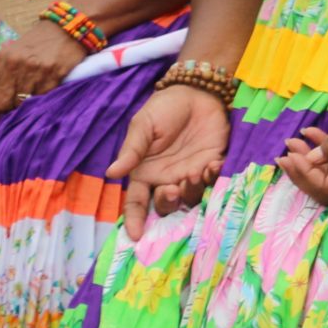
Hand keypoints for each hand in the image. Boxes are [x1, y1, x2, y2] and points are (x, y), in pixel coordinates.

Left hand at [0, 18, 86, 116]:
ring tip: (30, 96)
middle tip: (12, 106)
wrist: (66, 29)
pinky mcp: (53, 75)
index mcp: (0, 60)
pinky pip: (41, 99)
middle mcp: (13, 65)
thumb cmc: (36, 44)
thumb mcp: (11, 54)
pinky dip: (41, 100)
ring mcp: (34, 71)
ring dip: (24, 106)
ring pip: (20, 105)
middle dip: (5, 110)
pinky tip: (44, 89)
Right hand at [109, 83, 231, 237]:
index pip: (137, 202)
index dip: (135, 220)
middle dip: (168, 204)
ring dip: (193, 190)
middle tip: (171, 190)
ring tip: (194, 172)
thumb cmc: (164, 109)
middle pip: (166, 206)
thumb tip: (112, 173)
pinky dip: (214, 177)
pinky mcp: (213, 165)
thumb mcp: (144, 125)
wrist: (197, 91)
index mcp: (145, 173)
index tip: (134, 236)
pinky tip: (213, 163)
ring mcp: (191, 174)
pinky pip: (215, 181)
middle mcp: (168, 179)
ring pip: (192, 197)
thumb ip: (132, 150)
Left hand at [277, 75, 327, 206]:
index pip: (325, 189)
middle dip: (303, 170)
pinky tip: (312, 134)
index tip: (288, 157)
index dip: (303, 177)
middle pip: (327, 186)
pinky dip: (327, 150)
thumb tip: (311, 160)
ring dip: (312, 159)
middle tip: (285, 150)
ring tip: (294, 141)